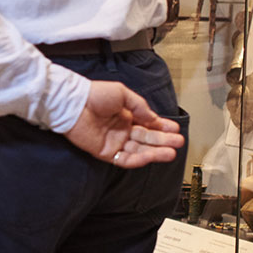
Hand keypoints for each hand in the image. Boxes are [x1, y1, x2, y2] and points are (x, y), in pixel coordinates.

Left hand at [63, 80, 183, 168]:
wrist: (73, 103)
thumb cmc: (93, 94)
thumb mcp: (122, 93)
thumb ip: (140, 107)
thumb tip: (154, 118)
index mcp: (125, 115)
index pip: (148, 124)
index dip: (162, 127)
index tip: (175, 129)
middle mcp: (121, 129)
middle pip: (147, 139)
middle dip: (163, 140)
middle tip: (178, 142)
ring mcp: (114, 142)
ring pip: (139, 150)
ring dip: (156, 152)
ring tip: (171, 152)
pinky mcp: (106, 152)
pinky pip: (125, 159)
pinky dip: (139, 159)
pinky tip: (151, 156)